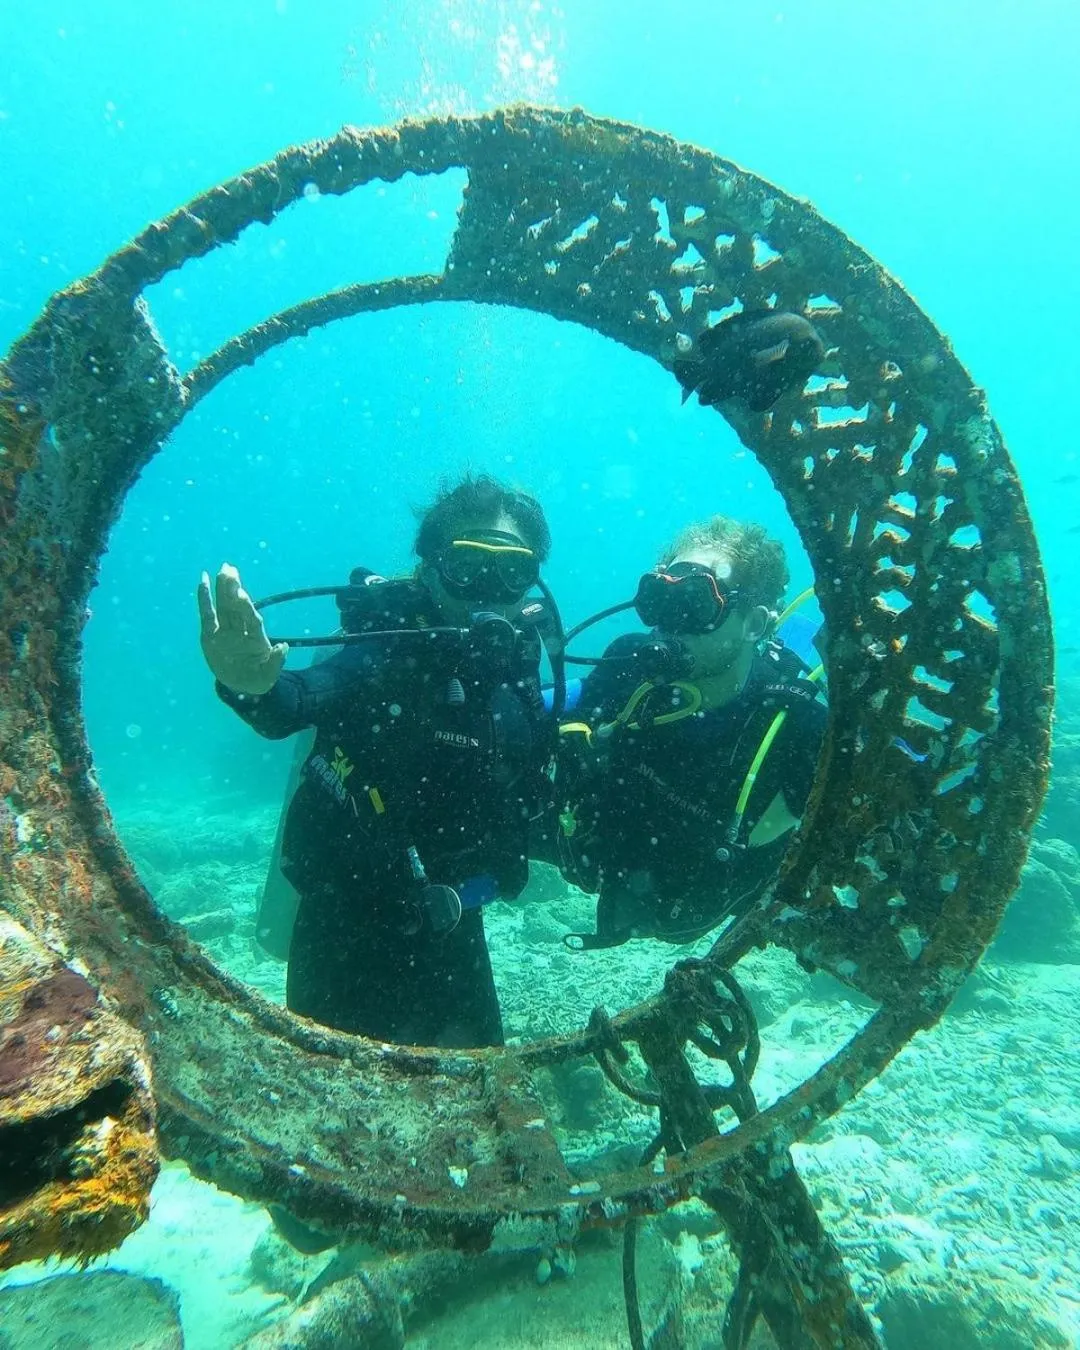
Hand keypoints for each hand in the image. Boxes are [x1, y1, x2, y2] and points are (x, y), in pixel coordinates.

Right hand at [197, 563, 286, 694]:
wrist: (242, 684)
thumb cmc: (258, 678)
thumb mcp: (269, 676)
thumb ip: (275, 662)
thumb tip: (283, 647)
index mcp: (256, 640)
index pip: (251, 620)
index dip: (246, 608)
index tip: (241, 594)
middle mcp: (241, 631)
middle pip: (236, 608)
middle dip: (233, 589)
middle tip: (230, 570)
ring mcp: (226, 631)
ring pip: (224, 606)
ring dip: (223, 588)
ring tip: (223, 570)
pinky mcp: (211, 634)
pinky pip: (207, 614)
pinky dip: (204, 599)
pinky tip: (203, 581)